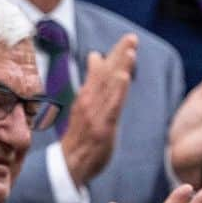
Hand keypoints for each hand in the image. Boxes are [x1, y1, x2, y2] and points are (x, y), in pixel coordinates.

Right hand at [60, 33, 136, 186]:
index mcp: (87, 95)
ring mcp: (95, 114)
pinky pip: (111, 106)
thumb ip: (94, 82)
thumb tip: (96, 56)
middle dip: (119, 54)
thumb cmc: (80, 137)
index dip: (116, 55)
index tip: (128, 40)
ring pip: (108, 87)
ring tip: (130, 51)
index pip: (103, 71)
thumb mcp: (86, 106)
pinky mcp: (101, 127)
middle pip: (106, 74)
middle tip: (132, 37)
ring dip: (119, 68)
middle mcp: (89, 101)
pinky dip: (117, 91)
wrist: (69, 165)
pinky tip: (124, 77)